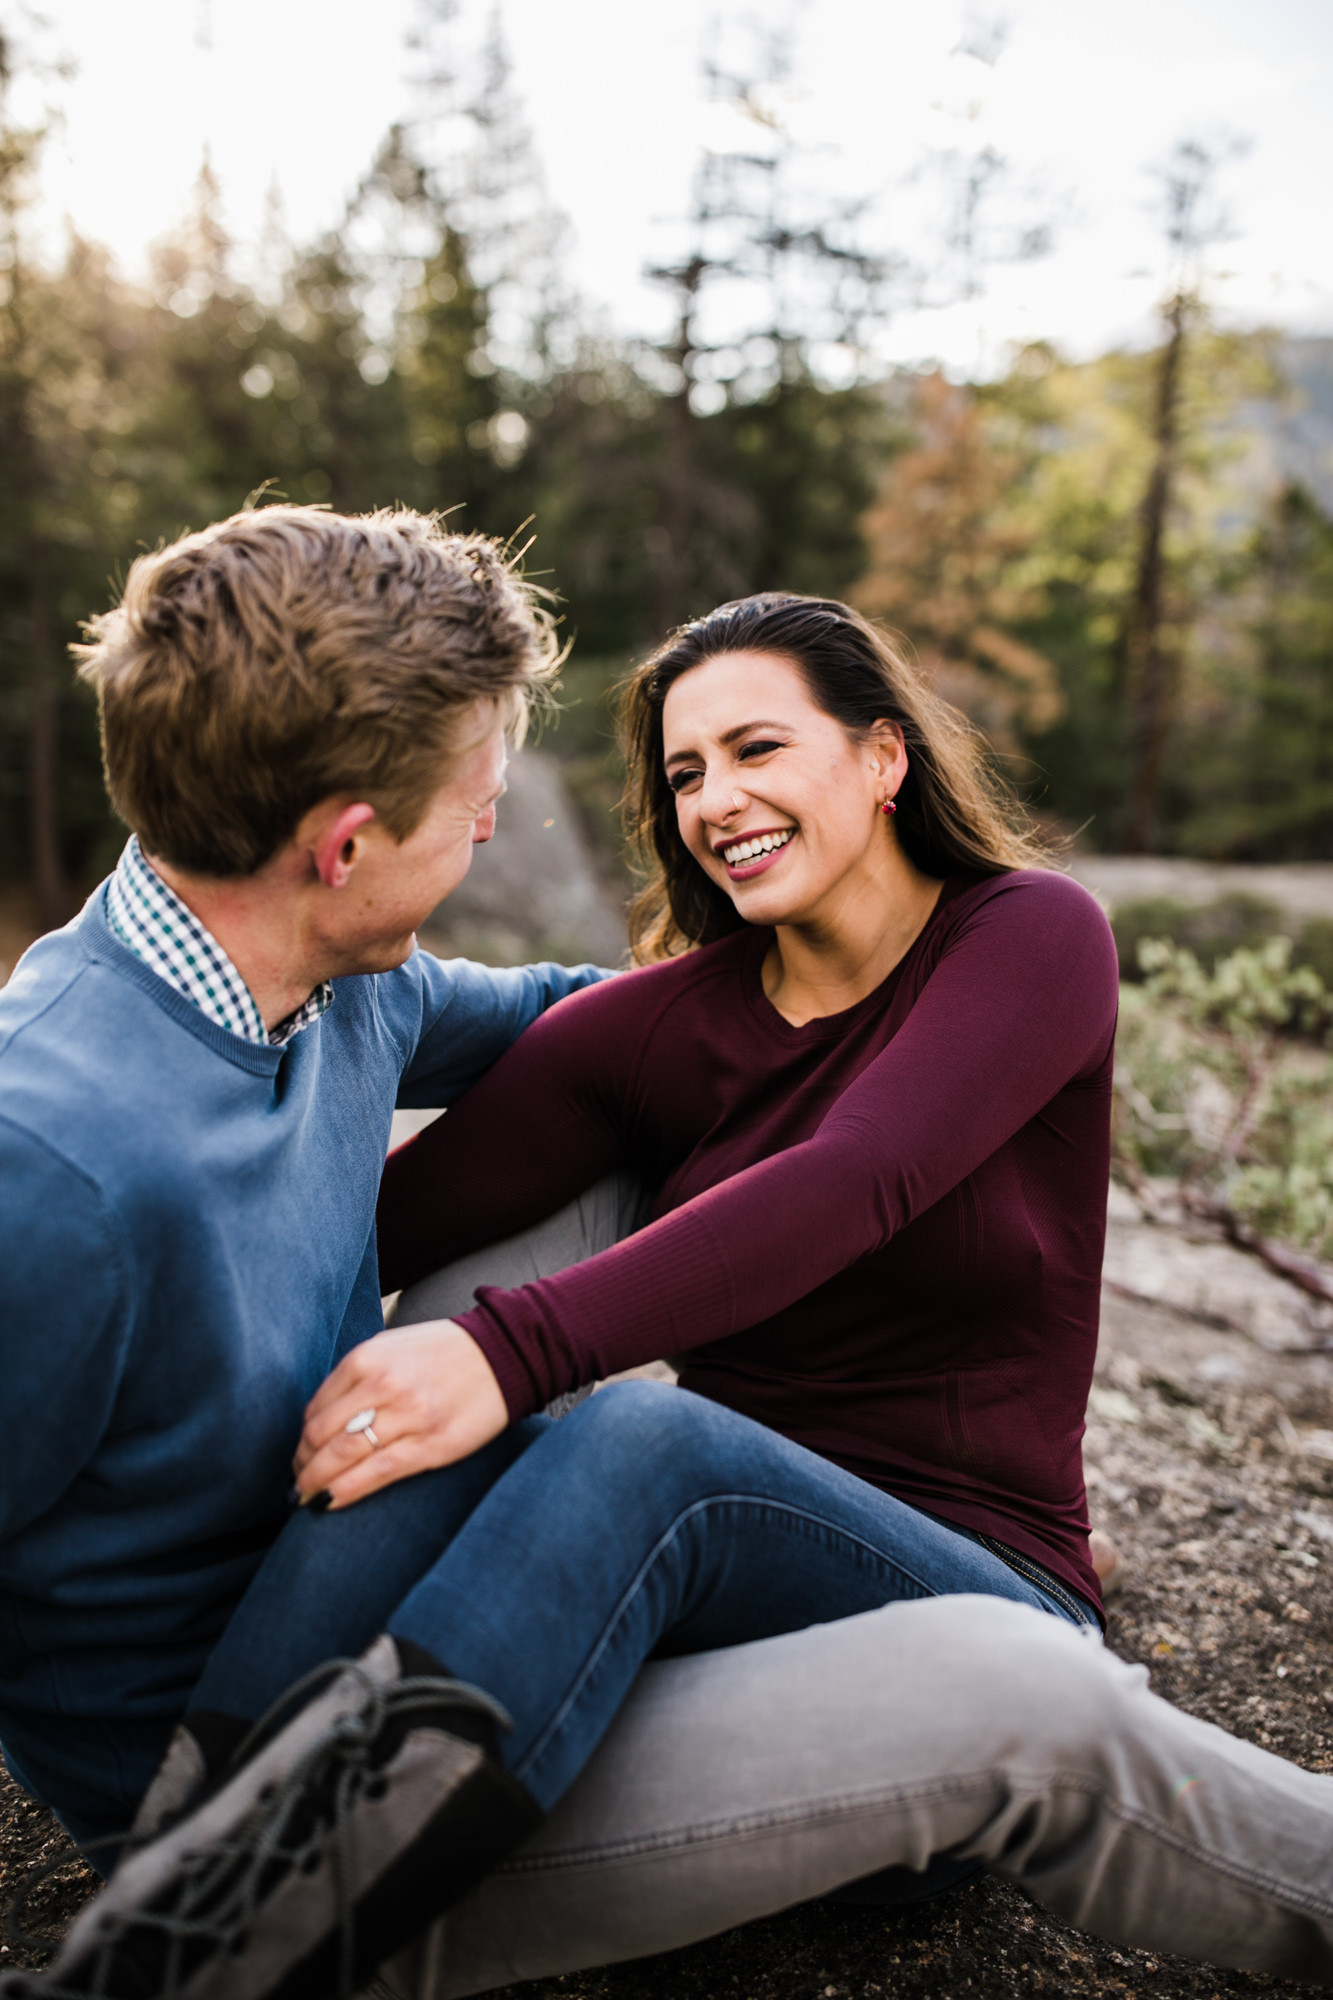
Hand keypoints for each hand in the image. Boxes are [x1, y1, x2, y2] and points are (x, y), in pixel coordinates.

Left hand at [293, 1320, 508, 1507]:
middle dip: (302, 1465)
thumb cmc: (444, 1354)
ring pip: (341, 1457)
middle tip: (299, 1481)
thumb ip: (356, 1378)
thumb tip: (319, 1422)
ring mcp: (407, 1416)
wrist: (503, 1353)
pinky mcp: (430, 1445)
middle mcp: (382, 1384)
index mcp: (367, 1358)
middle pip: (320, 1435)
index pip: (315, 1409)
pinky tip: (329, 1503)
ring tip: (309, 1497)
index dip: (302, 1439)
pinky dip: (343, 1492)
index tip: (301, 1455)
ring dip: (315, 1483)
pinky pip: (374, 1474)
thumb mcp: (392, 1348)